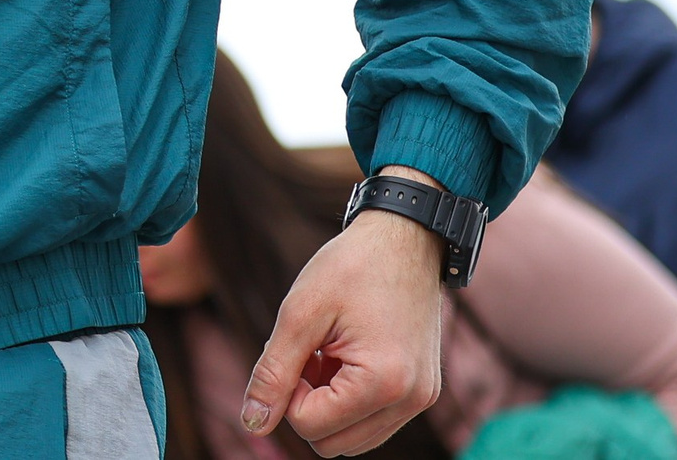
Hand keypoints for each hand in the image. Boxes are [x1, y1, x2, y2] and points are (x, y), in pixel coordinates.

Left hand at [242, 167, 445, 454]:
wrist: (406, 238)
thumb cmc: (351, 267)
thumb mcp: (300, 313)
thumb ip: (274, 372)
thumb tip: (253, 424)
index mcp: (383, 383)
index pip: (310, 427)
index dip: (288, 391)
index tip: (297, 349)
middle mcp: (411, 401)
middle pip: (332, 444)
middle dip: (307, 403)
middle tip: (310, 352)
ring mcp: (421, 400)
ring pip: (352, 439)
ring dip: (328, 405)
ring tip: (329, 353)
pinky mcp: (422, 392)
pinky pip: (373, 423)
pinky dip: (349, 400)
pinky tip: (346, 356)